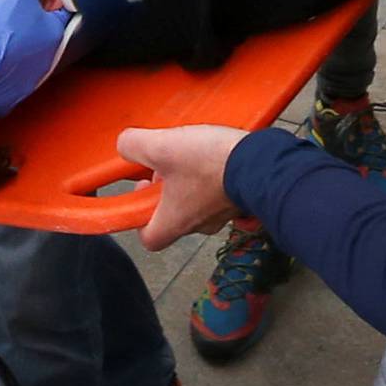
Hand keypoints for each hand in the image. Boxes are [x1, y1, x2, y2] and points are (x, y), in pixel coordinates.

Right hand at [0, 0, 71, 114]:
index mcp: (55, 34)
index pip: (60, 8)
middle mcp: (49, 57)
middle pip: (46, 29)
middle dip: (35, 15)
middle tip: (16, 5)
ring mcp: (32, 76)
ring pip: (32, 49)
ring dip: (23, 37)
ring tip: (3, 25)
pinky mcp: (15, 88)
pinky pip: (16, 68)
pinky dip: (10, 58)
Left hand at [115, 123, 248, 250]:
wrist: (262, 162)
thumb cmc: (210, 163)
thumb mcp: (161, 147)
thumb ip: (133, 146)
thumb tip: (124, 146)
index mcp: (175, 222)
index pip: (149, 239)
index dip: (139, 220)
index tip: (142, 191)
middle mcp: (199, 225)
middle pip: (172, 216)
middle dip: (165, 190)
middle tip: (166, 164)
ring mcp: (222, 215)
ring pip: (196, 202)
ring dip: (188, 181)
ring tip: (191, 153)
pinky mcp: (239, 200)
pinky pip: (217, 193)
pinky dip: (211, 177)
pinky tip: (211, 154)